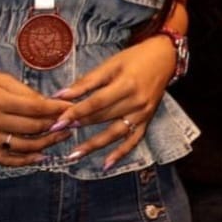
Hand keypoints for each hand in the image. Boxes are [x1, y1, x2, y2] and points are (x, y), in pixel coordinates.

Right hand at [0, 68, 73, 167]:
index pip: (36, 108)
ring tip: (64, 135)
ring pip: (24, 146)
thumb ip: (26, 92)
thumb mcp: (1, 78)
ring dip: (48, 142)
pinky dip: (25, 161)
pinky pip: (6, 160)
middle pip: (33, 128)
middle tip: (75, 120)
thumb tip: (50, 103)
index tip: (74, 107)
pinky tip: (42, 156)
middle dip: (57, 125)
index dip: (58, 109)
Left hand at [50, 37, 175, 170]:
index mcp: (127, 85)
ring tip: (74, 155)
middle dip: (79, 124)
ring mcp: (143, 113)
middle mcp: (136, 102)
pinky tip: (106, 164)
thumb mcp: (111, 64)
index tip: (57, 122)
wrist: (165, 57)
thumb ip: (87, 81)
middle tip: (57, 134)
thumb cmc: (136, 57)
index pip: (96, 103)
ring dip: (94, 145)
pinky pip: (134, 139)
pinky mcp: (147, 119)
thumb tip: (61, 95)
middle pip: (103, 117)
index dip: (76, 112)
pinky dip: (121, 153)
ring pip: (115, 132)